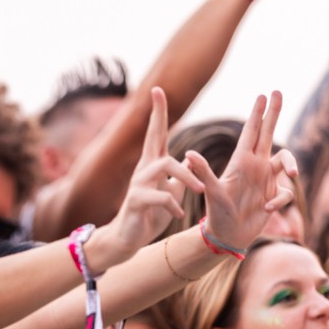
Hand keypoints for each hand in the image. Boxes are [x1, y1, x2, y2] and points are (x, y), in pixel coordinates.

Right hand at [111, 87, 203, 252]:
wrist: (128, 239)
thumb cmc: (151, 215)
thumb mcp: (171, 193)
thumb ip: (180, 177)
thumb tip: (191, 161)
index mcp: (153, 166)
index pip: (157, 134)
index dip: (158, 112)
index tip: (158, 89)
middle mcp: (144, 169)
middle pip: (153, 136)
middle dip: (157, 114)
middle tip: (159, 91)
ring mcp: (138, 184)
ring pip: (165, 165)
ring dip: (187, 176)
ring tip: (200, 190)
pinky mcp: (136, 201)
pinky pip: (159, 196)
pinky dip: (173, 204)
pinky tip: (180, 213)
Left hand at [188, 91, 294, 251]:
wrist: (226, 236)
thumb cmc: (216, 213)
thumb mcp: (211, 192)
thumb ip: (202, 173)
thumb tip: (188, 154)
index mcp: (241, 162)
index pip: (251, 132)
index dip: (258, 113)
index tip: (265, 93)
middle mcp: (255, 166)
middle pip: (268, 134)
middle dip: (274, 114)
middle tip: (279, 91)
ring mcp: (266, 180)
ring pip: (285, 161)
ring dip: (291, 164)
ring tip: (292, 174)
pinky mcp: (274, 196)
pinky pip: (285, 193)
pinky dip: (279, 201)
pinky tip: (266, 209)